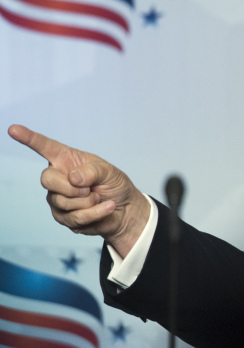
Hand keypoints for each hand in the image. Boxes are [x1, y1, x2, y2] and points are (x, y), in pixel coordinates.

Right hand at [8, 125, 149, 256]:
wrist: (125, 210)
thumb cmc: (115, 185)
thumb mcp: (110, 172)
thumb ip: (93, 171)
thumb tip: (73, 178)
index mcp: (67, 160)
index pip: (45, 147)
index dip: (29, 138)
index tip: (13, 129)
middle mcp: (58, 177)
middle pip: (47, 179)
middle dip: (71, 187)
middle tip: (90, 189)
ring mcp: (57, 198)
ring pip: (62, 201)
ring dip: (89, 201)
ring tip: (100, 197)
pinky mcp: (62, 217)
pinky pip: (75, 217)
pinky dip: (95, 213)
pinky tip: (106, 207)